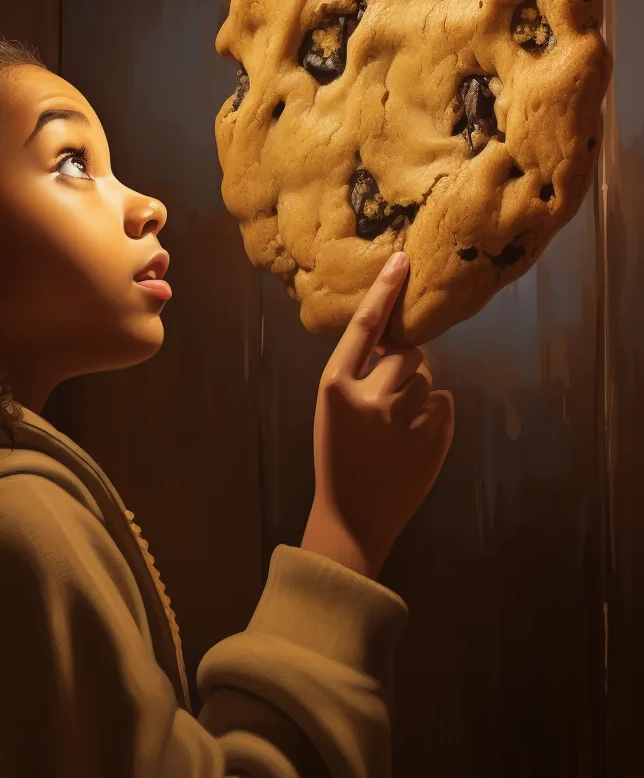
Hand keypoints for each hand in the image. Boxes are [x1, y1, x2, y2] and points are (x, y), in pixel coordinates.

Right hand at [300, 252, 454, 579]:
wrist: (352, 517)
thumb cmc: (338, 457)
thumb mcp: (332, 411)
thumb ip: (358, 375)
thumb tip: (397, 343)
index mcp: (335, 388)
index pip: (364, 327)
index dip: (384, 291)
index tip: (401, 260)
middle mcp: (369, 399)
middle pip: (407, 354)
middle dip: (403, 366)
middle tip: (388, 395)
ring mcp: (404, 421)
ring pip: (429, 379)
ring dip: (418, 393)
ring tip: (397, 426)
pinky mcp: (434, 439)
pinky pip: (445, 403)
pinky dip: (434, 414)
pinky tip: (412, 439)